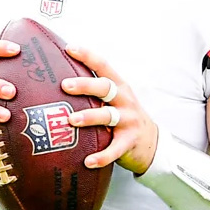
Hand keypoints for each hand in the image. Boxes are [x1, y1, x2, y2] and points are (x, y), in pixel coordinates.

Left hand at [62, 46, 158, 174]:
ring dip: (89, 117)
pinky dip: (101, 156)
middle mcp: (125, 100)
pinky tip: (88, 161)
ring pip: (108, 116)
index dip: (87, 56)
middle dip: (85, 85)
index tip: (69, 48)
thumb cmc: (123, 116)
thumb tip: (58, 77)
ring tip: (71, 120)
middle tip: (65, 85)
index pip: (103, 65)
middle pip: (105, 88)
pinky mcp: (129, 142)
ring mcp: (128, 121)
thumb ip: (95, 90)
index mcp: (119, 86)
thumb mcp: (115, 99)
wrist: (151, 143)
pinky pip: (114, 150)